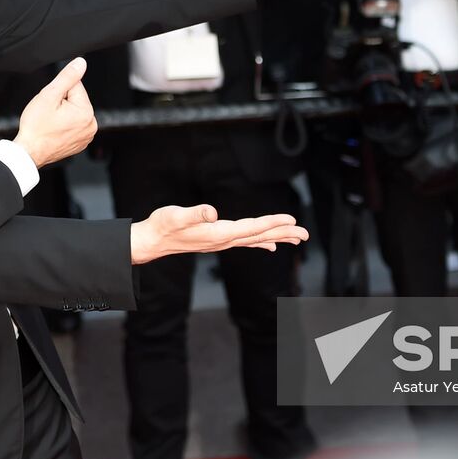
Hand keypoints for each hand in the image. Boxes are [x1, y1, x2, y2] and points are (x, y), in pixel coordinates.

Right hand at [13, 58, 96, 167]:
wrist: (29, 151)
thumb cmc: (36, 128)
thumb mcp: (50, 95)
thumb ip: (67, 77)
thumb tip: (80, 63)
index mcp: (86, 112)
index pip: (75, 86)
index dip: (59, 91)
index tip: (51, 104)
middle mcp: (90, 125)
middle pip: (76, 99)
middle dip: (61, 102)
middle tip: (49, 114)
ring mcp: (86, 135)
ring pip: (74, 112)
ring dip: (62, 114)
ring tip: (50, 123)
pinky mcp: (80, 142)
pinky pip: (73, 125)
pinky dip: (64, 125)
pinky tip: (54, 130)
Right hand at [129, 205, 308, 263]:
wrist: (152, 241)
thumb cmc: (163, 226)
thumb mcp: (175, 215)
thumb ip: (194, 214)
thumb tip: (211, 212)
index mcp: (219, 234)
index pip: (252, 228)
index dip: (273, 223)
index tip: (292, 220)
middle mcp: (224, 241)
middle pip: (260, 237)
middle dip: (283, 234)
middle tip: (305, 234)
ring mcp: (222, 243)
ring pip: (256, 240)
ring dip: (277, 238)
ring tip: (296, 239)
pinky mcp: (218, 241)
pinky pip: (246, 242)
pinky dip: (261, 243)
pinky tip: (270, 246)